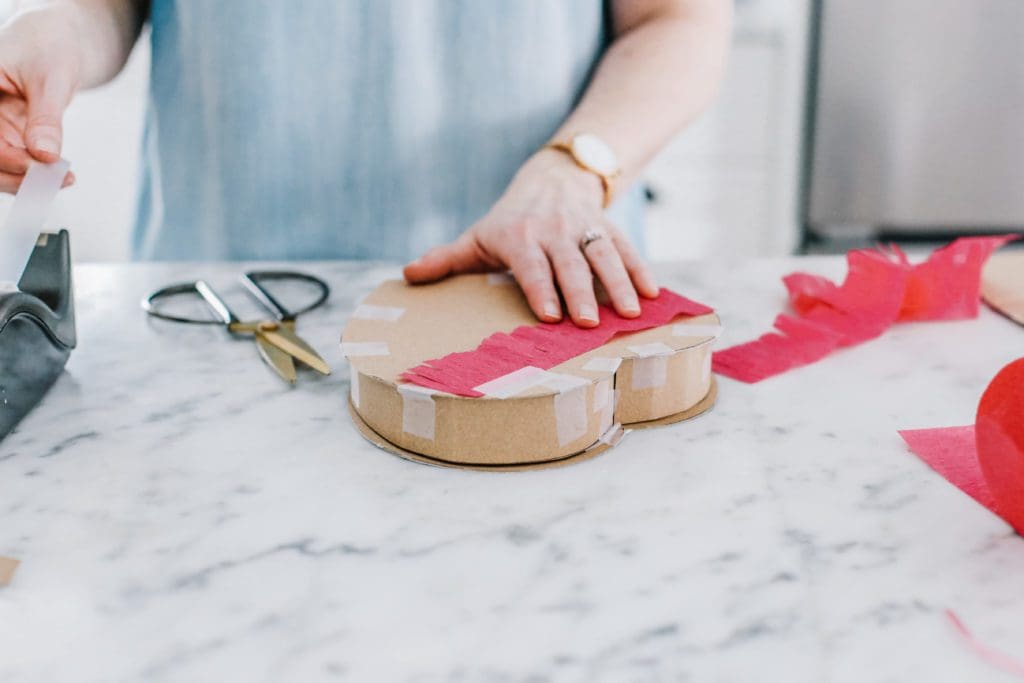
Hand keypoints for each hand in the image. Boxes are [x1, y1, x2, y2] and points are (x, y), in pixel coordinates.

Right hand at [0, 5, 81, 192]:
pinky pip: (13, 164)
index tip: (38, 165)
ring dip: (27, 180)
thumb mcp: (52, 79)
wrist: (56, 44)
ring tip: (63, 179)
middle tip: (55, 181)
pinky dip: (34, 174)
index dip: (5, 156)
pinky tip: (60, 176)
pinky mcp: (6, 137)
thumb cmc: (50, 49)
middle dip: (16, 175)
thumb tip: (45, 155)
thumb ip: (46, 117)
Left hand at [403, 149, 657, 327]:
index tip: (549, 314)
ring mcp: (584, 228)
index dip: (540, 289)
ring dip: (620, 283)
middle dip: (582, 292)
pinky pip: (627, 248)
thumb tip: (407, 275)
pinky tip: (654, 294)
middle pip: (570, 263)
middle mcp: (554, 230)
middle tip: (590, 323)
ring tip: (631, 313)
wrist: (551, 179)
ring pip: (604, 254)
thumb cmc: (508, 221)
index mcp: (519, 236)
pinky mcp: (608, 227)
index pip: (531, 265)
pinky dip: (641, 269)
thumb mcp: (477, 237)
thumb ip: (446, 259)